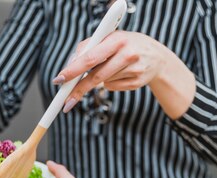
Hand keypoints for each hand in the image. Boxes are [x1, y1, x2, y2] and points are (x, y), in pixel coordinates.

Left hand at [54, 31, 170, 112]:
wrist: (156, 56)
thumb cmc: (125, 45)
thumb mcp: (110, 38)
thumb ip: (89, 47)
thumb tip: (70, 66)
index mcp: (117, 39)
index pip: (90, 57)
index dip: (73, 70)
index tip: (59, 79)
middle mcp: (128, 54)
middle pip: (96, 76)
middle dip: (78, 89)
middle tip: (66, 101)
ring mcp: (134, 70)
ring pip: (104, 82)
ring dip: (99, 79)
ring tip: (113, 66)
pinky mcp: (137, 83)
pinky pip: (113, 87)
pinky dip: (110, 83)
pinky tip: (121, 73)